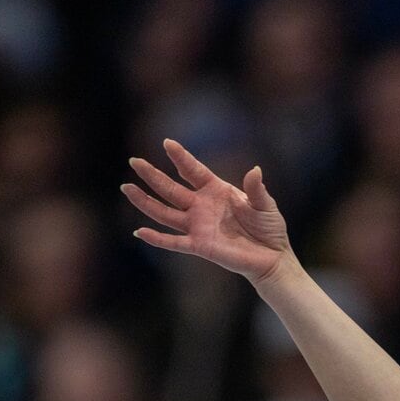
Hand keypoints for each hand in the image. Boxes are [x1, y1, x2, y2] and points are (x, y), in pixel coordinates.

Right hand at [122, 139, 292, 286]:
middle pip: (171, 189)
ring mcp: (198, 226)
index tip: (167, 143)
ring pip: (165, 212)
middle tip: (134, 161)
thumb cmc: (269, 228)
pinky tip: (139, 231)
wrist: (272, 257)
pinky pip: (173, 242)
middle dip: (152, 175)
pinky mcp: (199, 246)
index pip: (193, 171)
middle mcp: (202, 206)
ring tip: (127, 188)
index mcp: (216, 190)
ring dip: (145, 202)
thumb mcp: (265, 205)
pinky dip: (156, 238)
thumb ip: (256, 189)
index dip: (181, 157)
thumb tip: (254, 170)